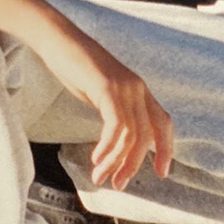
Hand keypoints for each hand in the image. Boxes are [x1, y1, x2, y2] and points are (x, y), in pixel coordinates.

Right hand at [31, 22, 173, 191]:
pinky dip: (107, 147)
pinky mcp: (107, 87)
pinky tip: (96, 158)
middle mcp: (137, 88)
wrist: (57, 39)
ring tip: (100, 177)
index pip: (163, 123)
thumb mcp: (101, 92)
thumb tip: (117, 139)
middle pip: (148, 135)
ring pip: (131, 134)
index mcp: (139, 89)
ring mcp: (124, 86)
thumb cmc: (75, 65)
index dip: (166, 149)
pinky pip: (115, 125)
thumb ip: (113, 111)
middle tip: (119, 184)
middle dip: (134, 164)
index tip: (162, 172)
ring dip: (115, 161)